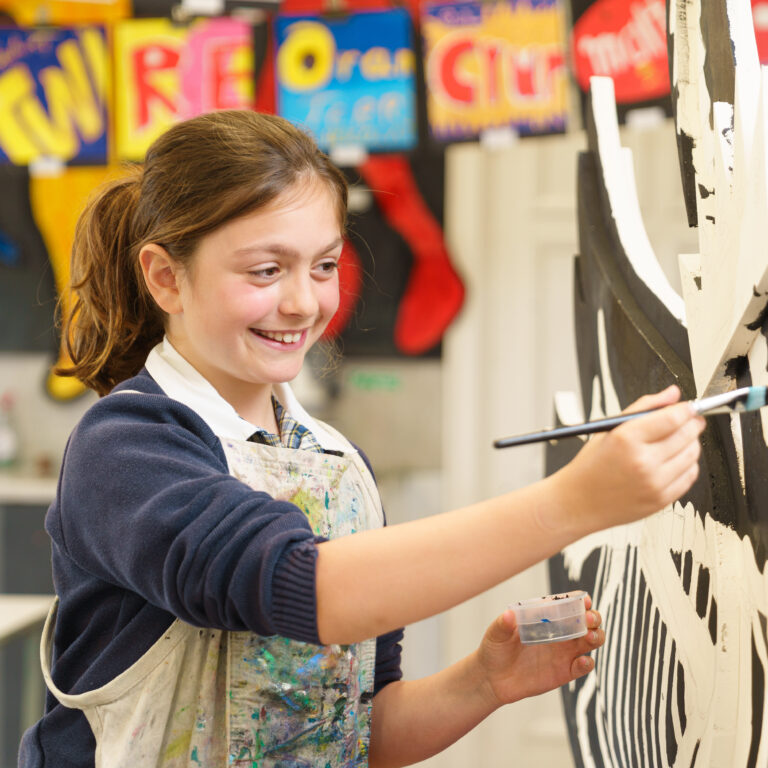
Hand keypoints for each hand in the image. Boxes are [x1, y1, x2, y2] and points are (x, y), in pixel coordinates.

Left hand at [476, 594, 603, 708]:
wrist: (492, 679)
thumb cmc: (495, 649)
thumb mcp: (496, 633)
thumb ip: (503, 624)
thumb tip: (509, 614)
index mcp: (545, 617)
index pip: (567, 604)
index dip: (579, 601)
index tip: (584, 600)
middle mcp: (559, 632)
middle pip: (586, 621)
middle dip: (593, 618)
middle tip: (589, 619)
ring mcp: (563, 652)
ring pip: (589, 641)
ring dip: (596, 637)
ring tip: (590, 636)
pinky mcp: (564, 672)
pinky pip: (582, 666)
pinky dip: (587, 663)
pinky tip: (583, 661)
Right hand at [553, 385, 704, 531]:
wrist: (579, 502)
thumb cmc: (591, 466)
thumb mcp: (609, 429)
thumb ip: (643, 407)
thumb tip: (672, 394)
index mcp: (626, 439)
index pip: (672, 418)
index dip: (687, 409)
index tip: (689, 407)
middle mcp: (642, 461)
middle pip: (687, 435)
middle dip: (692, 424)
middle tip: (689, 421)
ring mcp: (654, 483)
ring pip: (692, 455)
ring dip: (691, 444)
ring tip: (677, 442)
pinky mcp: (662, 499)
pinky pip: (690, 476)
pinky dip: (687, 465)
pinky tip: (673, 461)